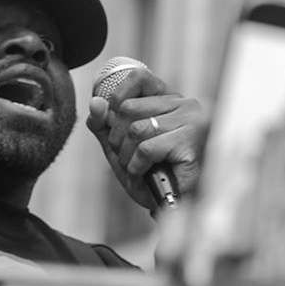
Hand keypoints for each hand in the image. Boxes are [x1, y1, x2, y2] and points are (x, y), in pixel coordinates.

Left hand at [86, 65, 204, 212]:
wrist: (179, 207)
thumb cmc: (155, 177)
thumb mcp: (123, 150)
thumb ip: (107, 127)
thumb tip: (95, 103)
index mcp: (169, 101)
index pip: (138, 78)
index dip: (116, 94)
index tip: (111, 119)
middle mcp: (183, 104)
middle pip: (128, 108)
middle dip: (117, 139)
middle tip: (129, 159)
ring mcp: (189, 121)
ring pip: (136, 129)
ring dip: (128, 157)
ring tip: (139, 170)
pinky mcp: (189, 141)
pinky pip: (146, 148)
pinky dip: (138, 166)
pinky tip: (148, 174)